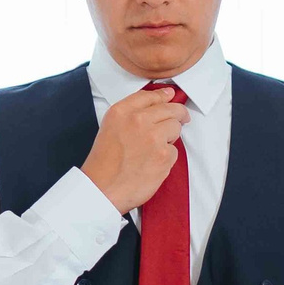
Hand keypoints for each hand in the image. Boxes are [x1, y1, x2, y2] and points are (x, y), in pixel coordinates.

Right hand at [81, 85, 187, 213]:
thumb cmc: (104, 163)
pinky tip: (152, 164)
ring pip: (176, 128)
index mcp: (121, 111)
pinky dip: (167, 158)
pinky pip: (175, 151)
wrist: (101, 189)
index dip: (164, 96)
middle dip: (178, 114)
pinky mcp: (164, 155)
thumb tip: (163, 98)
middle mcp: (138, 120)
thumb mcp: (110, 126)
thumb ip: (132, 112)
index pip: (151, 96)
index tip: (171, 97)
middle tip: (182, 119)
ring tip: (154, 150)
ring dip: (170, 137)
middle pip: (170, 109)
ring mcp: (153, 137)